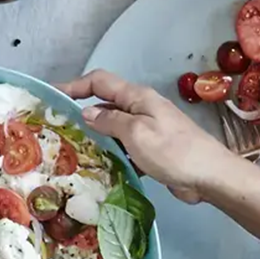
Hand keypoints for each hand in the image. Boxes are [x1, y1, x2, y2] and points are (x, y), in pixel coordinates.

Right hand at [58, 70, 238, 203]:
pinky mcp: (152, 150)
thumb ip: (110, 121)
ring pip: (113, 128)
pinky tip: (98, 168)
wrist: (209, 176)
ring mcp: (148, 130)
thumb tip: (87, 113)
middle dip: (80, 114)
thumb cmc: (174, 152)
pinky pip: (124, 147)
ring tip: (69, 152)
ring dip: (94, 137)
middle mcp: (142, 109)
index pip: (99, 82)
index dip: (74, 85)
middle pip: (104, 104)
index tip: (50, 95)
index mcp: (138, 98)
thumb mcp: (136, 133)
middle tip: (54, 130)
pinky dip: (110, 154)